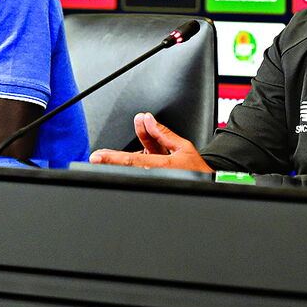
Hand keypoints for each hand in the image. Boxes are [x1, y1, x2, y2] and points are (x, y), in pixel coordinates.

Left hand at [88, 112, 212, 172]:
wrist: (210, 186)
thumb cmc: (199, 170)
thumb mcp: (183, 147)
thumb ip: (163, 133)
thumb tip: (147, 120)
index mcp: (162, 166)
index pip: (132, 160)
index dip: (112, 158)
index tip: (98, 157)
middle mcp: (155, 174)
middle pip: (128, 165)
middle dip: (113, 159)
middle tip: (97, 156)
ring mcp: (154, 179)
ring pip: (135, 165)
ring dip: (129, 153)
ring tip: (137, 131)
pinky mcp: (155, 181)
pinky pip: (142, 168)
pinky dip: (139, 157)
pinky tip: (142, 146)